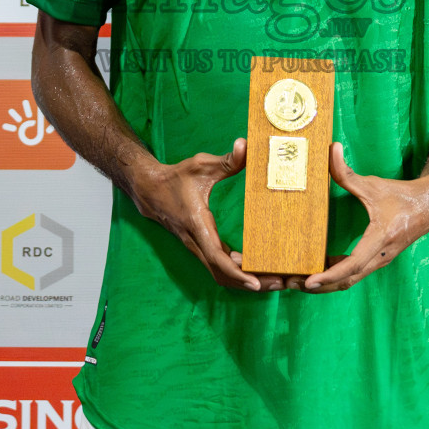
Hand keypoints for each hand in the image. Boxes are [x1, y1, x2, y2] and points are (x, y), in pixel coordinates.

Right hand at [127, 138, 264, 291]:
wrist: (150, 190)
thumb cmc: (176, 178)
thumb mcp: (201, 165)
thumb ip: (226, 160)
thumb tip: (245, 145)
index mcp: (197, 225)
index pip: (216, 256)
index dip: (236, 272)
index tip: (255, 283)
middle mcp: (196, 242)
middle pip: (222, 274)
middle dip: (249, 283)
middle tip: (278, 283)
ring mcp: (197, 247)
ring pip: (220, 274)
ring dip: (244, 282)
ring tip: (273, 281)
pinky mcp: (201, 246)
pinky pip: (218, 267)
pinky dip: (236, 273)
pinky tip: (256, 271)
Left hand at [301, 143, 428, 292]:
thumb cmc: (402, 196)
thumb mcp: (373, 185)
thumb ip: (348, 172)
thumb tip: (331, 149)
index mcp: (380, 238)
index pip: (352, 264)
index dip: (330, 274)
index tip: (310, 282)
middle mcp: (380, 255)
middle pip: (347, 280)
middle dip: (319, 286)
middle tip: (292, 282)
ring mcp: (380, 260)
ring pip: (351, 280)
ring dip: (326, 283)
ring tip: (299, 279)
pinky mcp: (378, 260)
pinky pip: (355, 273)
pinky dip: (336, 275)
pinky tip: (320, 267)